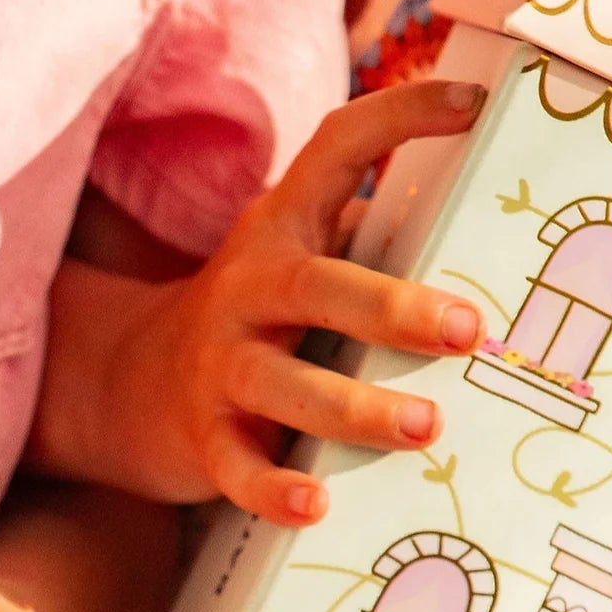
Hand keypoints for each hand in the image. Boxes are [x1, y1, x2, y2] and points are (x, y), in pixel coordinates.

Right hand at [102, 77, 486, 525]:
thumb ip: (368, 244)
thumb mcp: (295, 263)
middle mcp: (244, 291)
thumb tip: (486, 233)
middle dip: (390, 308)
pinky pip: (238, 466)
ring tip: (423, 427)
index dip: (398, 119)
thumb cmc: (253, 320)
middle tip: (465, 329)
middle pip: (313, 287)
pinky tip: (314, 505)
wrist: (124, 385)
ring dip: (354, 407)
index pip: (332, 153)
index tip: (470, 106)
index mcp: (279, 234)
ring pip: (281, 385)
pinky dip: (273, 488)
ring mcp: (217, 366)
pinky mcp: (202, 436)